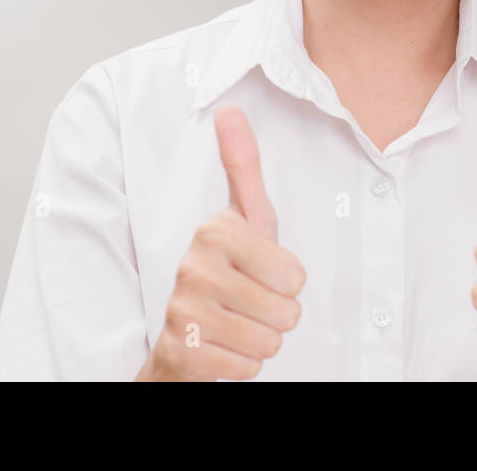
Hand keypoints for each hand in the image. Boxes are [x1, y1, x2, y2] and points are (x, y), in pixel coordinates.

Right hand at [136, 104, 305, 380]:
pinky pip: (247, 368)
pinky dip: (241, 366)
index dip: (289, 283)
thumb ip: (242, 165)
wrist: (181, 340)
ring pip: (269, 342)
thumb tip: (229, 108)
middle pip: (286, 312)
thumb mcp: (244, 218)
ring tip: (237, 326)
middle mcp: (193, 268)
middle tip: (250, 306)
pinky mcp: (181, 355)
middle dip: (277, 317)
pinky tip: (221, 350)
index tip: (261, 274)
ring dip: (260, 342)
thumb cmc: (226, 273)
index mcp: (215, 232)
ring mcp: (183, 313)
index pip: (295, 275)